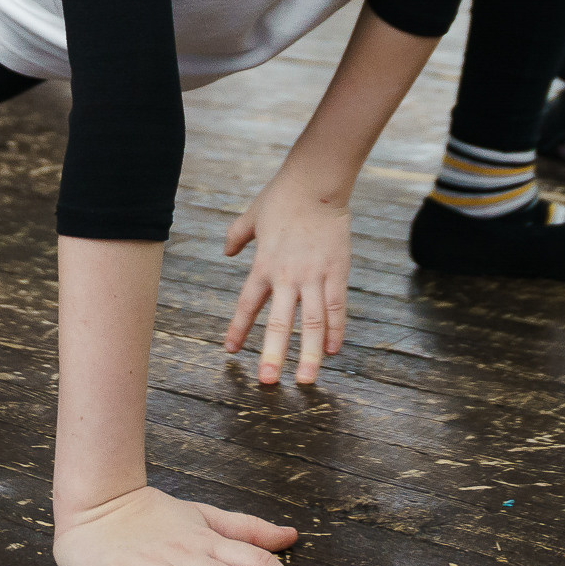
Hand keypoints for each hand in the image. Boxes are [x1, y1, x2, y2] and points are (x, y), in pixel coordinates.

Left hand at [222, 180, 351, 385]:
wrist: (316, 182)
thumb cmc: (282, 196)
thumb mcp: (252, 215)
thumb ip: (237, 235)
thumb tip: (226, 251)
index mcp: (264, 264)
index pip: (247, 304)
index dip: (238, 328)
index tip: (230, 350)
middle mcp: (287, 275)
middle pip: (280, 322)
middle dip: (273, 355)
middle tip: (268, 382)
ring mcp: (315, 275)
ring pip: (312, 323)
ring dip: (309, 354)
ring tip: (306, 380)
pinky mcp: (338, 271)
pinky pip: (337, 307)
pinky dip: (336, 331)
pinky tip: (333, 352)